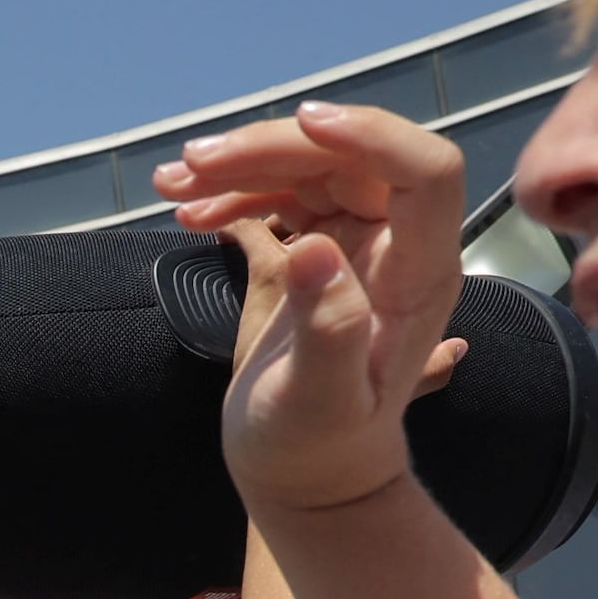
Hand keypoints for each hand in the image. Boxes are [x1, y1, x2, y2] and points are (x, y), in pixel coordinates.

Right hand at [155, 101, 476, 517]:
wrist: (307, 474)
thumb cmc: (315, 450)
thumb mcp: (318, 405)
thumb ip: (328, 331)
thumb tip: (314, 248)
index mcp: (418, 276)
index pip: (425, 172)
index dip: (373, 135)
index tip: (304, 124)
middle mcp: (397, 246)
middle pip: (350, 157)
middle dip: (272, 147)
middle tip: (192, 166)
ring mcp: (359, 243)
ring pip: (310, 166)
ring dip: (241, 163)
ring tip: (172, 185)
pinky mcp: (320, 249)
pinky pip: (284, 192)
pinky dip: (233, 190)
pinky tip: (186, 209)